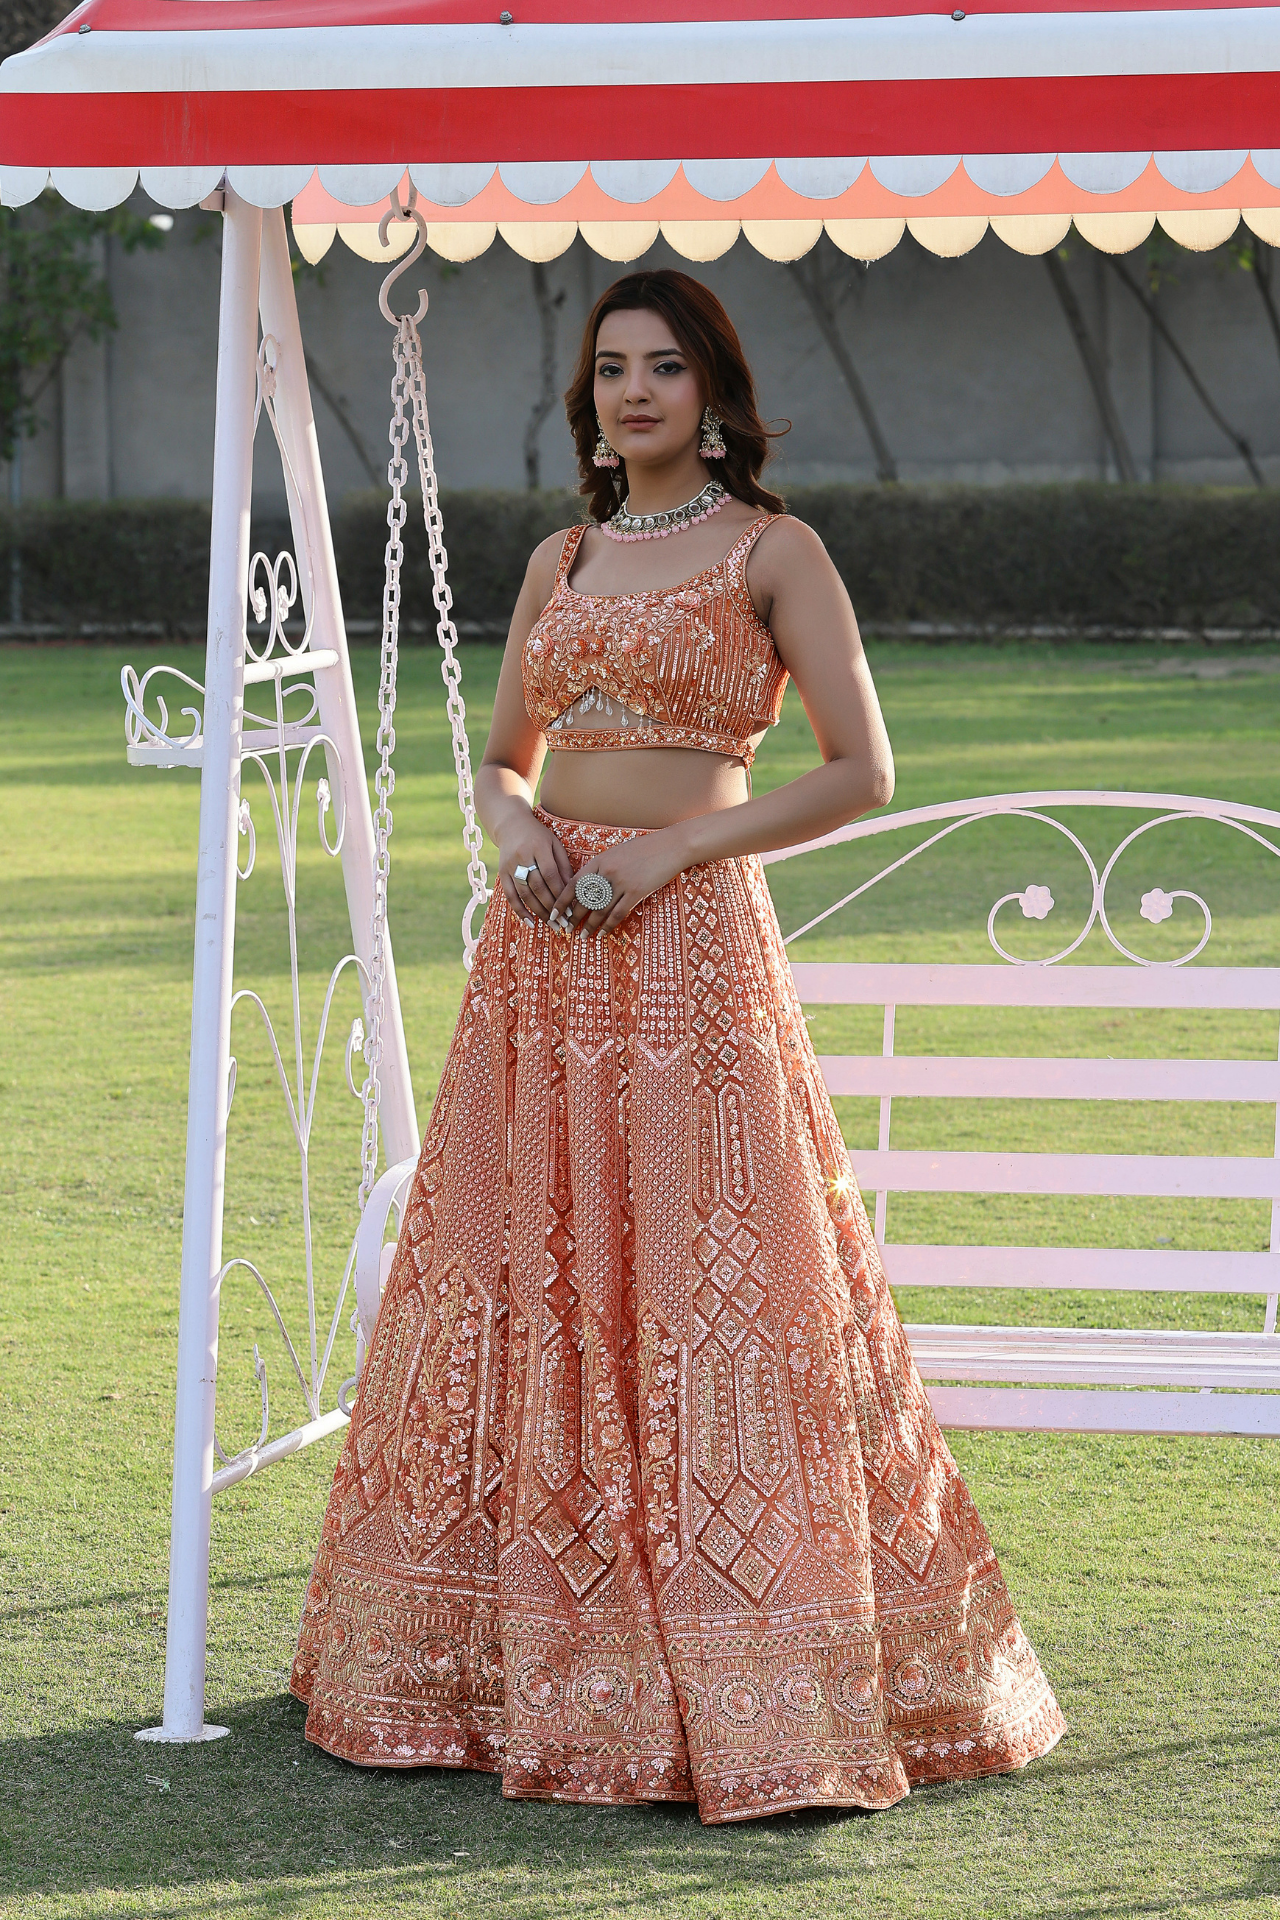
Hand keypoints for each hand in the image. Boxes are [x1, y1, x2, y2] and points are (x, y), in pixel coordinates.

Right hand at [499, 813, 574, 926]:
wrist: (510, 825)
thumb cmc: (538, 835)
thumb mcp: (554, 844)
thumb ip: (563, 865)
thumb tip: (571, 890)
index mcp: (539, 847)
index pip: (551, 875)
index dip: (560, 894)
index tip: (571, 909)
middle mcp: (522, 857)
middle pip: (538, 887)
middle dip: (552, 907)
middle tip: (563, 923)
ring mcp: (510, 866)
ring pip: (525, 894)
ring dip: (539, 912)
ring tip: (552, 925)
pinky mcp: (502, 873)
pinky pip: (510, 895)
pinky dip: (520, 910)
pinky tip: (531, 923)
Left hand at [550, 829, 687, 935]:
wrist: (670, 846)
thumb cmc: (644, 849)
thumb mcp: (616, 853)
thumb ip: (601, 868)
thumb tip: (587, 888)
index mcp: (599, 861)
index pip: (573, 884)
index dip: (562, 901)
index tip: (554, 914)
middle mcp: (607, 872)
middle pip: (584, 900)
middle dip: (573, 917)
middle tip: (566, 929)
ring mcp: (621, 882)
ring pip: (599, 910)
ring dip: (589, 926)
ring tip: (582, 936)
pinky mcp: (636, 892)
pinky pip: (618, 913)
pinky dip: (608, 926)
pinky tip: (602, 934)